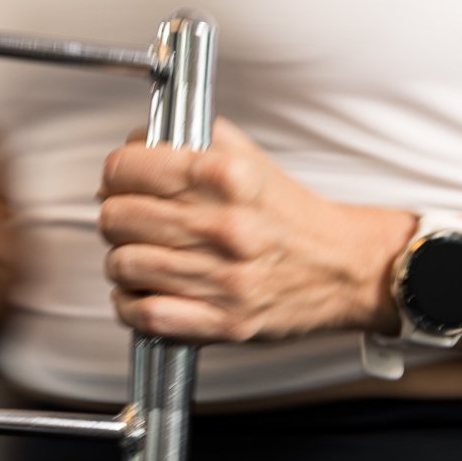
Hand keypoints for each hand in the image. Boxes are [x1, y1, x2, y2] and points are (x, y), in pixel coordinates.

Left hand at [98, 119, 413, 343]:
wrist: (347, 268)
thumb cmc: (291, 216)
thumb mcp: (249, 159)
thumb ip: (194, 139)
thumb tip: (137, 141)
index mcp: (226, 178)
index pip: (126, 167)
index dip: (116, 173)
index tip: (121, 180)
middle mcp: (223, 226)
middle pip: (116, 217)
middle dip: (114, 217)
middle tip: (128, 219)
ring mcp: (223, 278)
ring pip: (123, 265)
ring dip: (121, 261)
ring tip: (138, 256)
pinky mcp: (223, 321)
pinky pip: (145, 315)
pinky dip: (132, 306)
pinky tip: (144, 293)